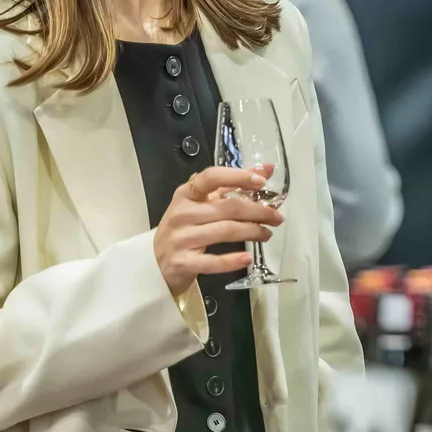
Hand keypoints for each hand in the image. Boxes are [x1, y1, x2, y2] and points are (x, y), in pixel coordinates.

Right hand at [153, 165, 283, 296]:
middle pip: (227, 207)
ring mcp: (180, 238)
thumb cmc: (186, 228)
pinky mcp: (182, 262)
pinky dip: (232, 260)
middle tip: (276, 217)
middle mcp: (182, 213)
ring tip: (267, 234)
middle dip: (258, 211)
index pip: (211, 177)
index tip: (262, 181)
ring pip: (225, 231)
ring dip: (252, 232)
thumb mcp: (203, 204)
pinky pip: (212, 261)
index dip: (238, 177)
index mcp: (187, 194)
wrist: (155, 263)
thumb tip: (266, 168)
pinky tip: (248, 258)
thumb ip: (232, 185)